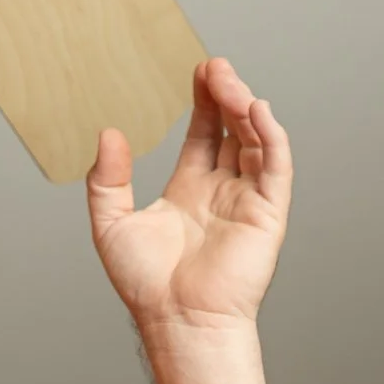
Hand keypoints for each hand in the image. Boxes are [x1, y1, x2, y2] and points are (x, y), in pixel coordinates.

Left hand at [86, 58, 291, 334]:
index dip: (204, 103)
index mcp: (190, 190)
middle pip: (233, 131)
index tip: (200, 72)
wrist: (175, 318)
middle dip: (226, 96)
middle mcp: (222, 192)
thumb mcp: (111, 221)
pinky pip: (275, 168)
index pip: (205, 135)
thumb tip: (109, 133)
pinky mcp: (267, 214)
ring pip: (256, 142)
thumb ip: (107, 178)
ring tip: (228, 80)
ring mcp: (247, 201)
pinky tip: (257, 109)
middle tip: (215, 65)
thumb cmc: (146, 283)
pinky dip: (271, 137)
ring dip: (246, 108)